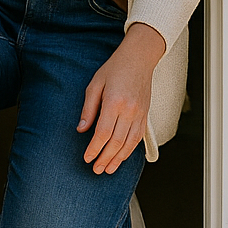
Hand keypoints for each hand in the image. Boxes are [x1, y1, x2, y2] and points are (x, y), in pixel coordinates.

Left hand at [78, 22, 166, 174]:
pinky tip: (122, 157)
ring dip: (118, 159)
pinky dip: (130, 150)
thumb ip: (88, 108)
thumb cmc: (115, 68)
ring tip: (108, 169)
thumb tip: (81, 129)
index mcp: (114, 102)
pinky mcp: (145, 115)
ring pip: (129, 143)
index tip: (87, 158)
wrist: (139, 58)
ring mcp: (140, 114)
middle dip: (105, 158)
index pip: (103, 133)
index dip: (94, 149)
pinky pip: (138, 138)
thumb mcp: (95, 84)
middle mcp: (129, 110)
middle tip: (96, 169)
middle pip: (116, 142)